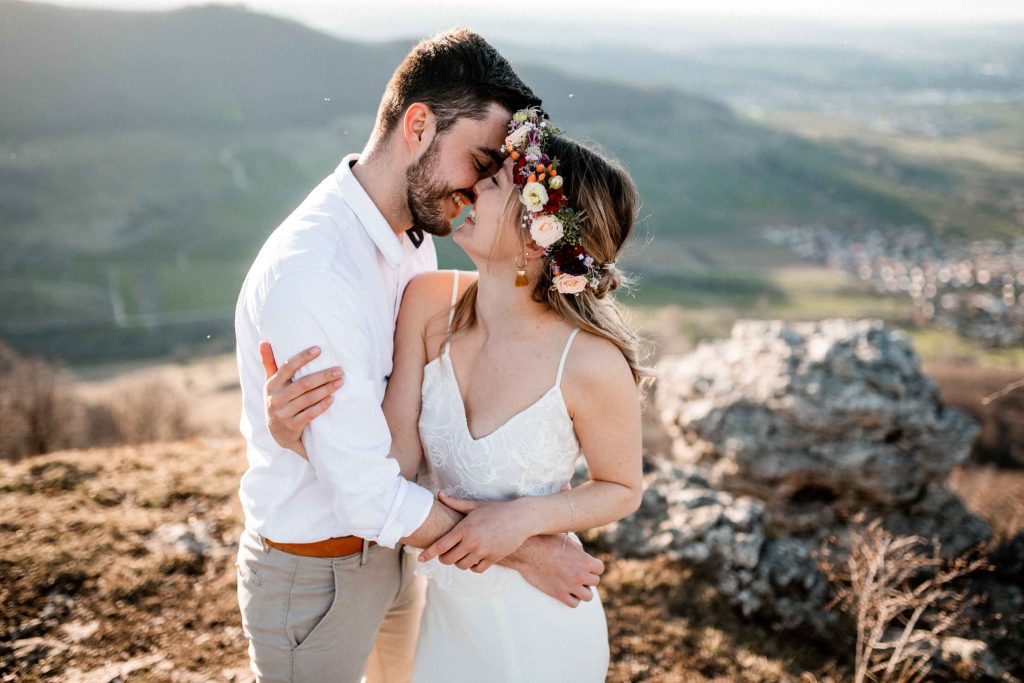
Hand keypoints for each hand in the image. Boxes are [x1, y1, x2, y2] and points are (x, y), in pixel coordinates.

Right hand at [260, 341, 343, 458]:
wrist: (278, 433)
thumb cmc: (278, 400)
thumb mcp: (271, 384)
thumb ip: (269, 363)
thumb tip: (263, 342)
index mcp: (272, 384)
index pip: (287, 367)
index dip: (303, 358)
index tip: (319, 349)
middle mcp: (275, 398)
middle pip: (303, 383)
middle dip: (323, 375)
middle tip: (339, 370)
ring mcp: (283, 413)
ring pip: (308, 398)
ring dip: (327, 389)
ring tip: (340, 381)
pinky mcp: (291, 426)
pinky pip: (310, 414)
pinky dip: (321, 406)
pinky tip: (332, 399)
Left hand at [417, 493, 533, 572]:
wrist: (521, 518)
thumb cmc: (497, 509)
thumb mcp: (475, 505)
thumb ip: (455, 503)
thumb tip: (439, 495)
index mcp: (465, 528)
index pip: (441, 545)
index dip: (428, 553)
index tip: (420, 558)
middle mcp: (472, 542)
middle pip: (448, 559)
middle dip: (444, 557)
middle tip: (446, 553)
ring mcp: (483, 552)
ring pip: (461, 566)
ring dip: (458, 562)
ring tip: (461, 554)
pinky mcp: (493, 559)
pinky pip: (476, 569)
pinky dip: (472, 566)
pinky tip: (473, 559)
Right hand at [504, 534, 604, 607]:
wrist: (528, 551)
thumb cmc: (546, 541)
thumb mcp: (567, 541)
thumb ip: (579, 551)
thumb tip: (584, 556)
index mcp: (584, 561)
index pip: (600, 568)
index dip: (593, 565)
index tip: (585, 563)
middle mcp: (579, 575)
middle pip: (595, 581)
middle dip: (587, 576)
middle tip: (576, 571)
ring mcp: (570, 586)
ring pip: (588, 596)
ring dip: (583, 590)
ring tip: (574, 583)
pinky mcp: (558, 594)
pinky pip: (574, 603)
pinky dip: (573, 598)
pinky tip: (566, 590)